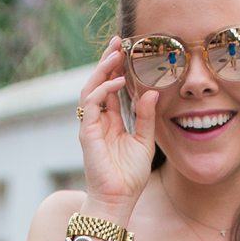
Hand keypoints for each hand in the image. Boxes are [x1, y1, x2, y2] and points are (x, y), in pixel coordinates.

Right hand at [78, 39, 157, 212]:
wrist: (118, 199)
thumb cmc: (130, 176)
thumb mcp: (144, 141)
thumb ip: (146, 117)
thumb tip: (152, 92)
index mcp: (112, 121)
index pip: (112, 88)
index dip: (117, 68)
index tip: (126, 50)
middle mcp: (99, 120)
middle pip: (99, 82)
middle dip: (107, 60)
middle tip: (118, 41)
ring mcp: (91, 125)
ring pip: (91, 88)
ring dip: (102, 69)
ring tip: (115, 53)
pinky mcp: (87, 132)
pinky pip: (91, 104)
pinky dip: (103, 90)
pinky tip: (116, 81)